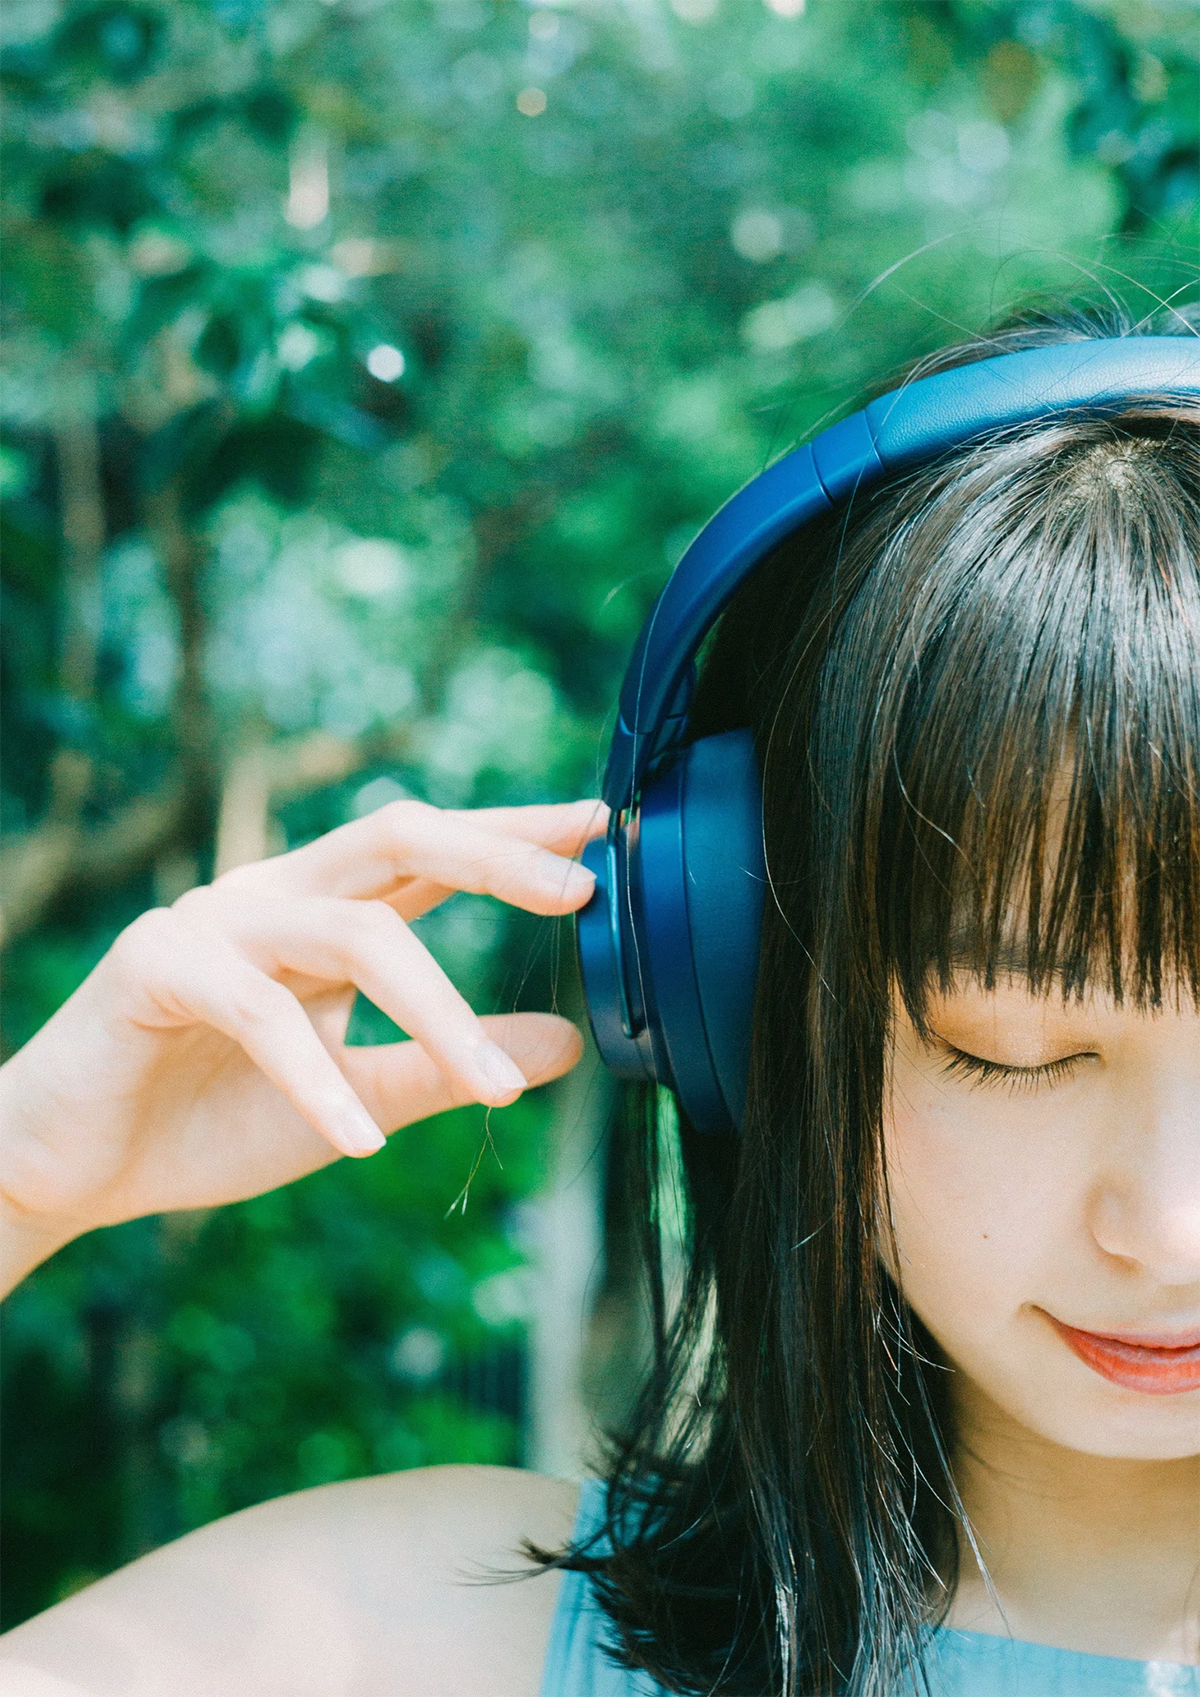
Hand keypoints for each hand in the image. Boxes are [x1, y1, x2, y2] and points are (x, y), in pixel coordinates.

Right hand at [0, 796, 605, 1284]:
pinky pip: (260, 1012)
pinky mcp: (155, 966)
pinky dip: (319, 1082)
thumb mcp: (358, 1096)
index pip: (430, 853)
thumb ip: (448, 1065)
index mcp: (320, 910)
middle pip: (398, 838)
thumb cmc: (208, 1118)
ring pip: (350, 930)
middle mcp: (273, 895)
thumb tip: (568, 1042)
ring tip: (498, 1087)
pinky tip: (361, 1143)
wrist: (70, 1169)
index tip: (598, 829)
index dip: (512, 835)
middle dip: (494, 855)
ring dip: (436, 1011)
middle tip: (578, 888)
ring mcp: (212, 921)